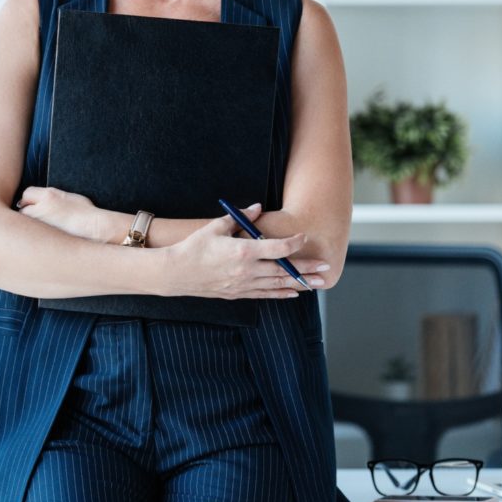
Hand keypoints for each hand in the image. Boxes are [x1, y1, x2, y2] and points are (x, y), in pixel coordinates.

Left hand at [15, 186, 100, 239]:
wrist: (93, 229)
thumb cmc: (87, 214)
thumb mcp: (70, 197)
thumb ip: (54, 197)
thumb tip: (45, 200)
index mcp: (49, 196)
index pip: (27, 193)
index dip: (30, 199)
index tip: (32, 203)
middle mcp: (40, 208)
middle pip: (22, 208)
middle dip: (28, 212)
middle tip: (37, 217)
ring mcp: (39, 224)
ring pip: (25, 224)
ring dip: (29, 225)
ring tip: (40, 230)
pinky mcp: (41, 237)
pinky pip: (31, 236)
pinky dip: (34, 237)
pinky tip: (43, 238)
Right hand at [166, 202, 329, 298]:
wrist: (176, 273)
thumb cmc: (194, 247)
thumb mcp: (216, 227)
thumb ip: (240, 217)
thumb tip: (258, 207)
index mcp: (242, 251)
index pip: (276, 248)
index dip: (294, 243)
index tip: (304, 237)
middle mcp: (246, 270)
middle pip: (283, 270)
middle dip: (306, 269)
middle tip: (325, 267)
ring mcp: (243, 284)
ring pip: (277, 285)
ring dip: (299, 284)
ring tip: (317, 283)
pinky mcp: (238, 293)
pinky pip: (265, 295)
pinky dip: (281, 293)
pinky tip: (294, 292)